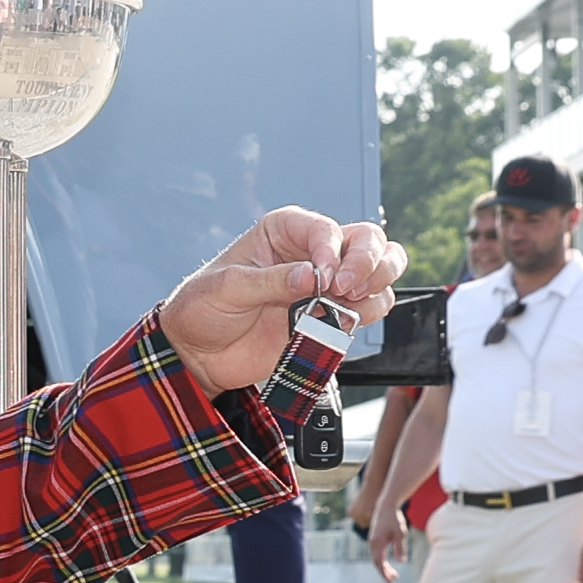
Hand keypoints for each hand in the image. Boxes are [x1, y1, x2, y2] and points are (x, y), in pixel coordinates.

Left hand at [155, 209, 406, 393]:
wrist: (200, 354)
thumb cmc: (203, 309)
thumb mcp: (226, 289)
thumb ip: (269, 281)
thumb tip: (310, 277)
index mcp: (283, 231)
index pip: (325, 228)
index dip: (331, 251)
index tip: (322, 278)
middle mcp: (312, 251)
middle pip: (368, 239)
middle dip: (368, 261)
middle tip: (346, 287)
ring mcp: (328, 283)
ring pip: (382, 267)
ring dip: (376, 284)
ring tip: (347, 302)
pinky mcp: (334, 313)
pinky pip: (374, 304)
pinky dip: (370, 310)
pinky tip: (344, 319)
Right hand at [363, 505, 406, 582]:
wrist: (386, 506)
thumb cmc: (394, 519)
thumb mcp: (401, 534)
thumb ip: (400, 548)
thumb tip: (401, 562)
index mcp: (377, 544)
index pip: (379, 563)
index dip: (384, 573)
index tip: (391, 582)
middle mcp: (372, 544)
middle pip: (377, 562)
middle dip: (385, 572)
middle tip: (394, 580)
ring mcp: (373, 541)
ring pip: (377, 558)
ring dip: (384, 567)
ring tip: (394, 575)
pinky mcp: (375, 539)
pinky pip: (378, 553)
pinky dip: (383, 561)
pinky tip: (389, 564)